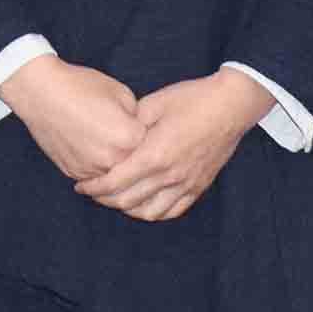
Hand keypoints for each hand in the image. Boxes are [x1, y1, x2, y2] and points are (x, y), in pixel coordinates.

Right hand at [0, 55, 141, 182]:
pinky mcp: (74, 173)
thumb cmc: (81, 87)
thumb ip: (138, 116)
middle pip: (134, 165)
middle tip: (123, 136)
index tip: (143, 127)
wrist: (41, 92)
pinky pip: (94, 177)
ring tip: (105, 141)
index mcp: (129, 139)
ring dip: (115, 165)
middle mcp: (112, 160)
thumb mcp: (121, 93)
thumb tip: (144, 131)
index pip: (152, 145)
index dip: (147, 134)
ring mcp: (92, 170)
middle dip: (133, 152)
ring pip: (115, 175)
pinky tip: (90, 147)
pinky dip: (95, 167)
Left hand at [77, 69, 270, 220]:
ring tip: (115, 198)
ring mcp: (186, 184)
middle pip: (128, 201)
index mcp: (154, 155)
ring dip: (127, 209)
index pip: (115, 183)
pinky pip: (172, 211)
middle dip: (104, 200)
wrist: (231, 105)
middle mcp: (170, 175)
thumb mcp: (153, 104)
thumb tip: (110, 137)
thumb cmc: (191, 99)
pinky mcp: (199, 186)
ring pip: (149, 212)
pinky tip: (143, 204)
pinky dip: (153, 212)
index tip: (81, 184)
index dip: (94, 187)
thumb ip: (129, 125)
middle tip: (92, 192)